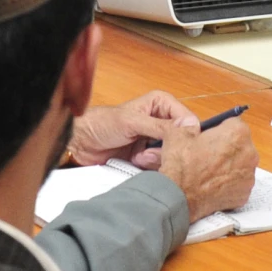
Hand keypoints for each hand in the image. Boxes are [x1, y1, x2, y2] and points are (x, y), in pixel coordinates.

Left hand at [69, 92, 193, 171]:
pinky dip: (150, 166)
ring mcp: (156, 139)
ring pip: (172, 155)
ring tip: (138, 156)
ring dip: (155, 159)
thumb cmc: (102, 123)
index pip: (189, 120)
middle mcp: (162, 120)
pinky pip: (161, 165)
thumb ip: (161, 125)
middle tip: (147, 151)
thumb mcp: (133, 122)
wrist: (82, 142)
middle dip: (166, 150)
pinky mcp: (149, 155)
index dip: (184, 134)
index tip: (172, 144)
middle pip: (182, 140)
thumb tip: (188, 126)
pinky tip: (136, 161)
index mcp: (162, 104)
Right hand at [150, 111, 257, 222]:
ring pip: (240, 164)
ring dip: (228, 165)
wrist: (179, 198)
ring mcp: (249, 176)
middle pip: (239, 145)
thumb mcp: (178, 133)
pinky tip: (212, 185)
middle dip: (226, 147)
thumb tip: (192, 124)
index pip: (233, 123)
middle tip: (206, 154)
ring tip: (208, 172)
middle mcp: (249, 154)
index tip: (209, 137)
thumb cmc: (182, 165)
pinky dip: (228, 183)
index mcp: (237, 133)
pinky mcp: (245, 194)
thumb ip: (190, 124)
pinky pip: (238, 183)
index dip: (219, 129)